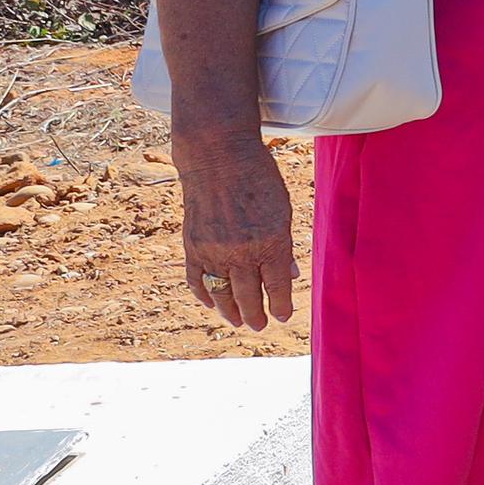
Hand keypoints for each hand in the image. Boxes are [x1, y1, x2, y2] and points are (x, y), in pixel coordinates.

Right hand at [174, 131, 296, 328]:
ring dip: (230, 312)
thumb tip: (291, 274)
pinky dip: (203, 294)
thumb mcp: (283, 210)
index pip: (277, 286)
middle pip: (249, 296)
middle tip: (260, 326)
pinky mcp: (191, 246)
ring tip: (238, 322)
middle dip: (256, 315)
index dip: (282, 305)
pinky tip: (212, 304)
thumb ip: (285, 245)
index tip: (284, 317)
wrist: (218, 158)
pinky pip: (195, 280)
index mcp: (271, 241)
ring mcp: (213, 250)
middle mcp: (241, 251)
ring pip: (221, 293)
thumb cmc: (259, 180)